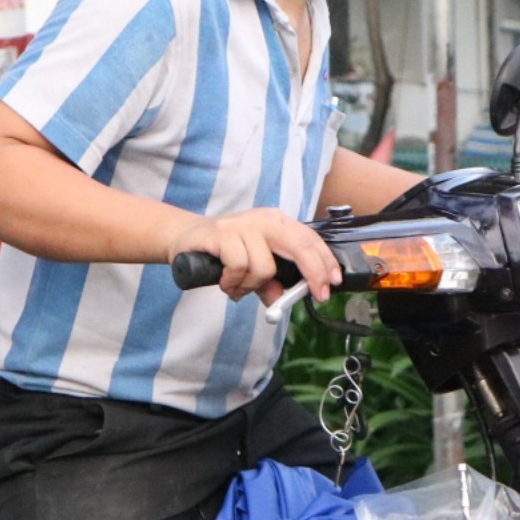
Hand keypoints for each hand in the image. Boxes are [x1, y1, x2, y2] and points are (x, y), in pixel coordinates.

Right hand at [168, 207, 337, 301]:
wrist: (186, 237)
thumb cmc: (224, 251)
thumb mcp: (253, 269)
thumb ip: (269, 283)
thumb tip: (282, 299)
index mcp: (277, 223)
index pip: (310, 239)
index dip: (325, 262)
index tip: (333, 282)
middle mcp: (264, 220)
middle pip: (300, 246)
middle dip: (312, 273)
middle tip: (314, 294)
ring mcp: (243, 224)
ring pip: (265, 266)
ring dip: (251, 285)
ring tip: (237, 287)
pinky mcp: (223, 233)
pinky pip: (239, 265)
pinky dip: (233, 281)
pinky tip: (225, 281)